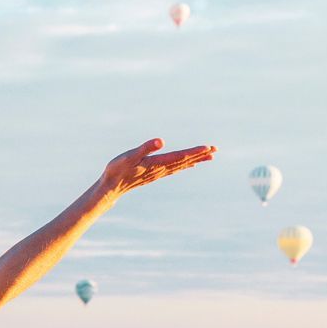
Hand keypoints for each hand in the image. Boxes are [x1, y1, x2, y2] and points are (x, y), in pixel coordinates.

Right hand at [99, 138, 215, 198]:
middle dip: (200, 155)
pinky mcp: (155, 173)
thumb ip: (146, 148)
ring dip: (195, 160)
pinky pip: (174, 168)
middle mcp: (161, 169)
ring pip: (181, 165)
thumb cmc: (118, 169)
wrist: (111, 186)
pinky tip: (189, 164)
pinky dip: (185, 165)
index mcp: (157, 163)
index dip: (194, 152)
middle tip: (215, 150)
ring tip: (209, 156)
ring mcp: (159, 172)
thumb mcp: (130, 155)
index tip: (208, 148)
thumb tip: (161, 141)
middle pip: (185, 161)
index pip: (180, 156)